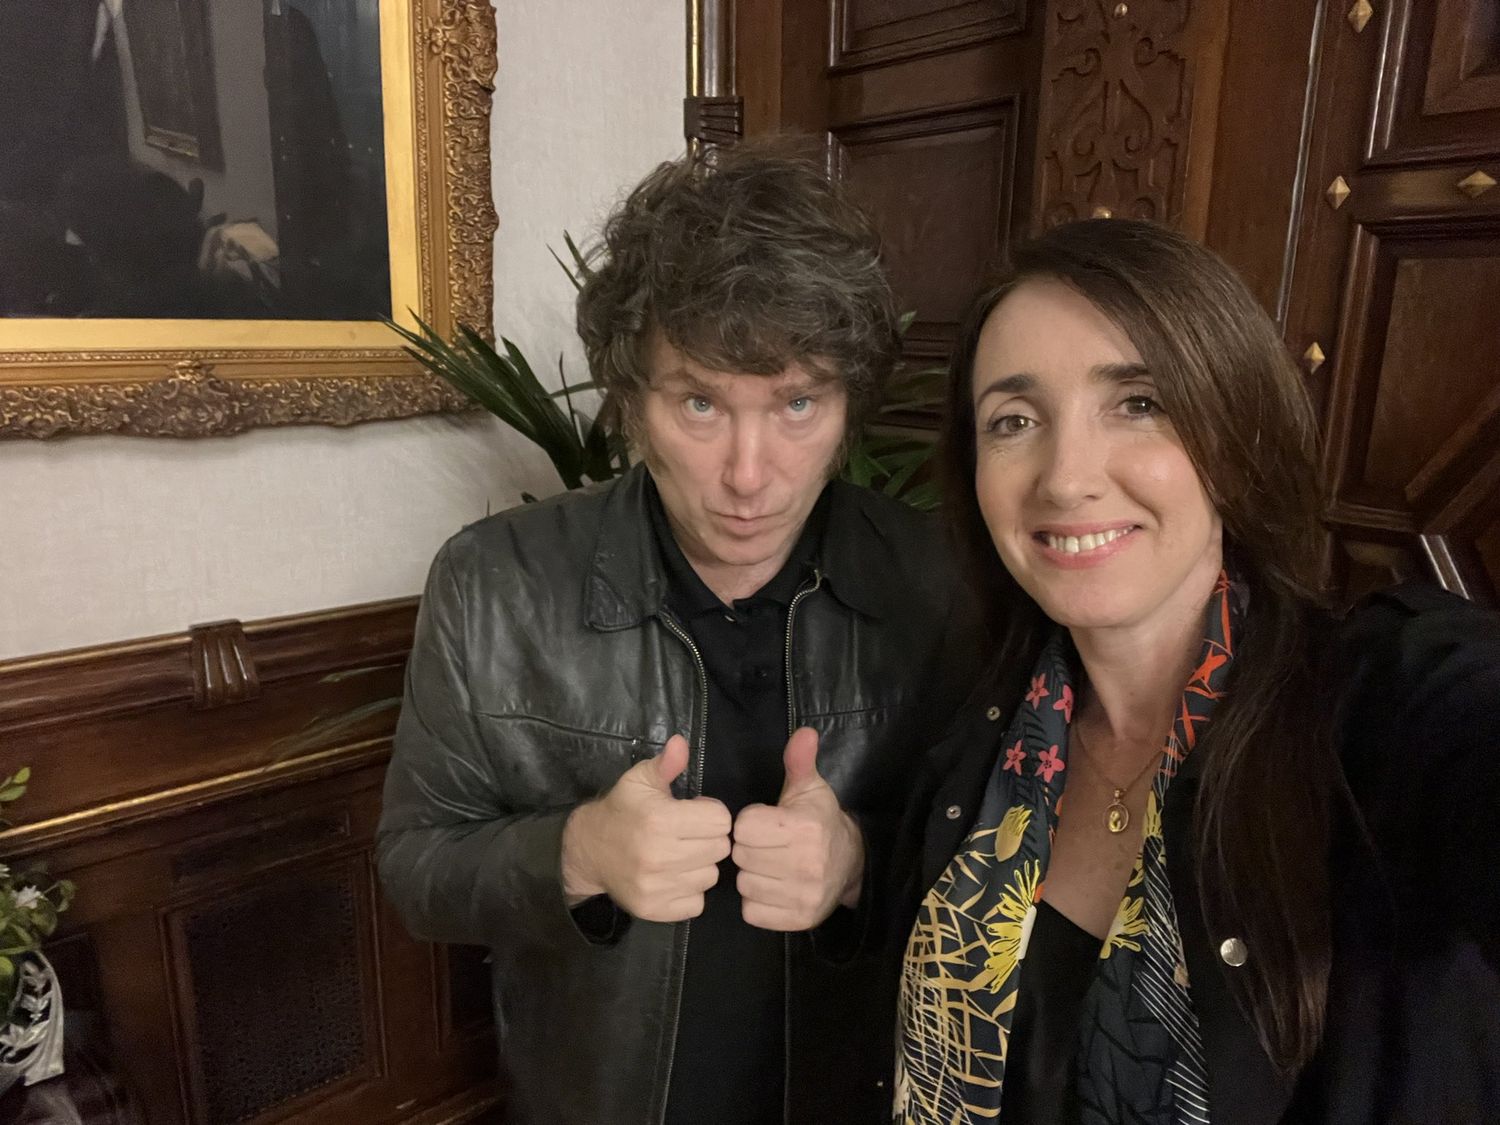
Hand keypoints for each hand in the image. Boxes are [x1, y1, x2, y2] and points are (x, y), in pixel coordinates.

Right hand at [561, 735, 731, 922]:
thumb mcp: (639, 780)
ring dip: (700, 865)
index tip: (694, 812)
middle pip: (720, 849)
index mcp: (660, 820)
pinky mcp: (655, 910)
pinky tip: (673, 877)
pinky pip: (697, 903)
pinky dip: (690, 891)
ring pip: (710, 877)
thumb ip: (666, 764)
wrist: (588, 851)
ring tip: (679, 855)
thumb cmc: (622, 811)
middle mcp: (659, 856)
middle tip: (688, 834)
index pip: (720, 821)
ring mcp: (657, 887)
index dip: (710, 813)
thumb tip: (681, 742)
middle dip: (708, 838)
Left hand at [732, 727, 864, 930]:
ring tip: (769, 866)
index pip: (745, 827)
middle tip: (766, 846)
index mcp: (804, 828)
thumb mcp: (810, 788)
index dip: (750, 823)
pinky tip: (772, 886)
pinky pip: (752, 912)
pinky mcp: (797, 920)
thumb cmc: (819, 820)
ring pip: (744, 885)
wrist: (851, 864)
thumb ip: (800, 761)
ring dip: (751, 875)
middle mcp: (806, 864)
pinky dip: (756, 901)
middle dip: (749, 849)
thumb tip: (804, 732)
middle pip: (742, 856)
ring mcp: (803, 895)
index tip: (765, 823)